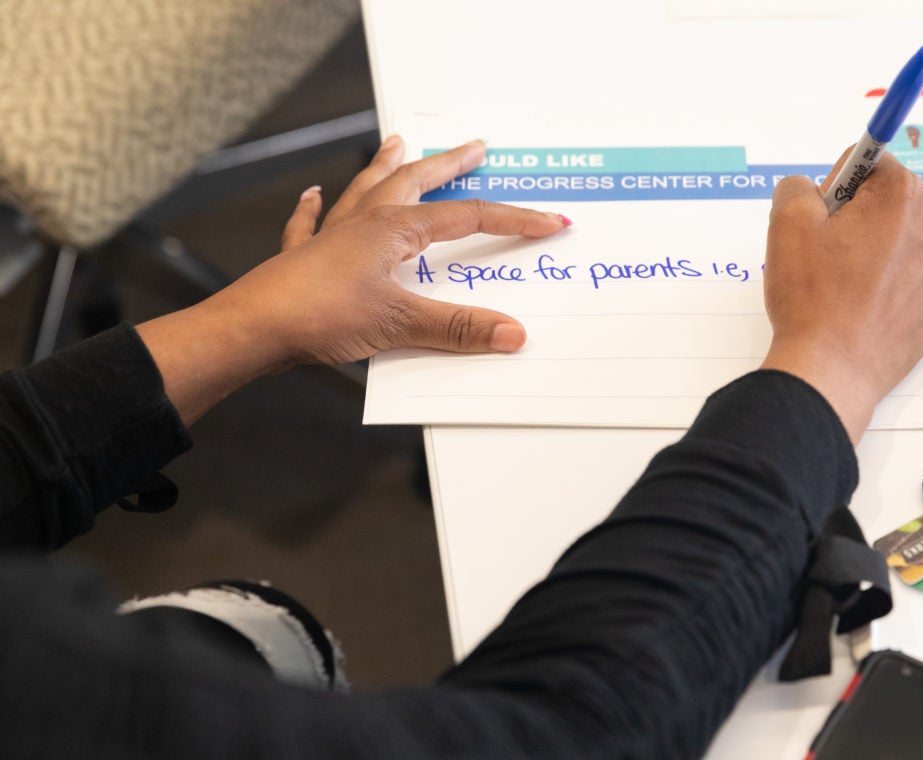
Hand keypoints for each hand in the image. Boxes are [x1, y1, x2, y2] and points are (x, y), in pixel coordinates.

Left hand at [227, 135, 569, 365]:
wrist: (253, 328)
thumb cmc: (317, 315)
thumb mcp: (399, 324)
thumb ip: (457, 327)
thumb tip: (509, 332)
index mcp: (394, 228)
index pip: (468, 217)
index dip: (513, 219)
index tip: (548, 223)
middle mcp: (365, 222)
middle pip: (415, 181)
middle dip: (449, 163)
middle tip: (474, 147)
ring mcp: (332, 237)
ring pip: (366, 189)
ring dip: (386, 165)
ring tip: (397, 142)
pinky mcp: (304, 259)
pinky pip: (310, 222)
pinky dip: (313, 207)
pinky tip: (312, 195)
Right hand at [760, 152, 922, 443]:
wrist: (833, 370)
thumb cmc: (813, 299)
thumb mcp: (786, 223)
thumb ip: (797, 185)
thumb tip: (811, 189)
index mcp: (901, 195)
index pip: (868, 163)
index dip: (837, 189)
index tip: (825, 221)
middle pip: (891, 201)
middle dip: (861, 218)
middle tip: (831, 257)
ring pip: (906, 238)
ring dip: (879, 251)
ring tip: (848, 286)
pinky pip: (917, 275)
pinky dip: (894, 283)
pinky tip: (867, 305)